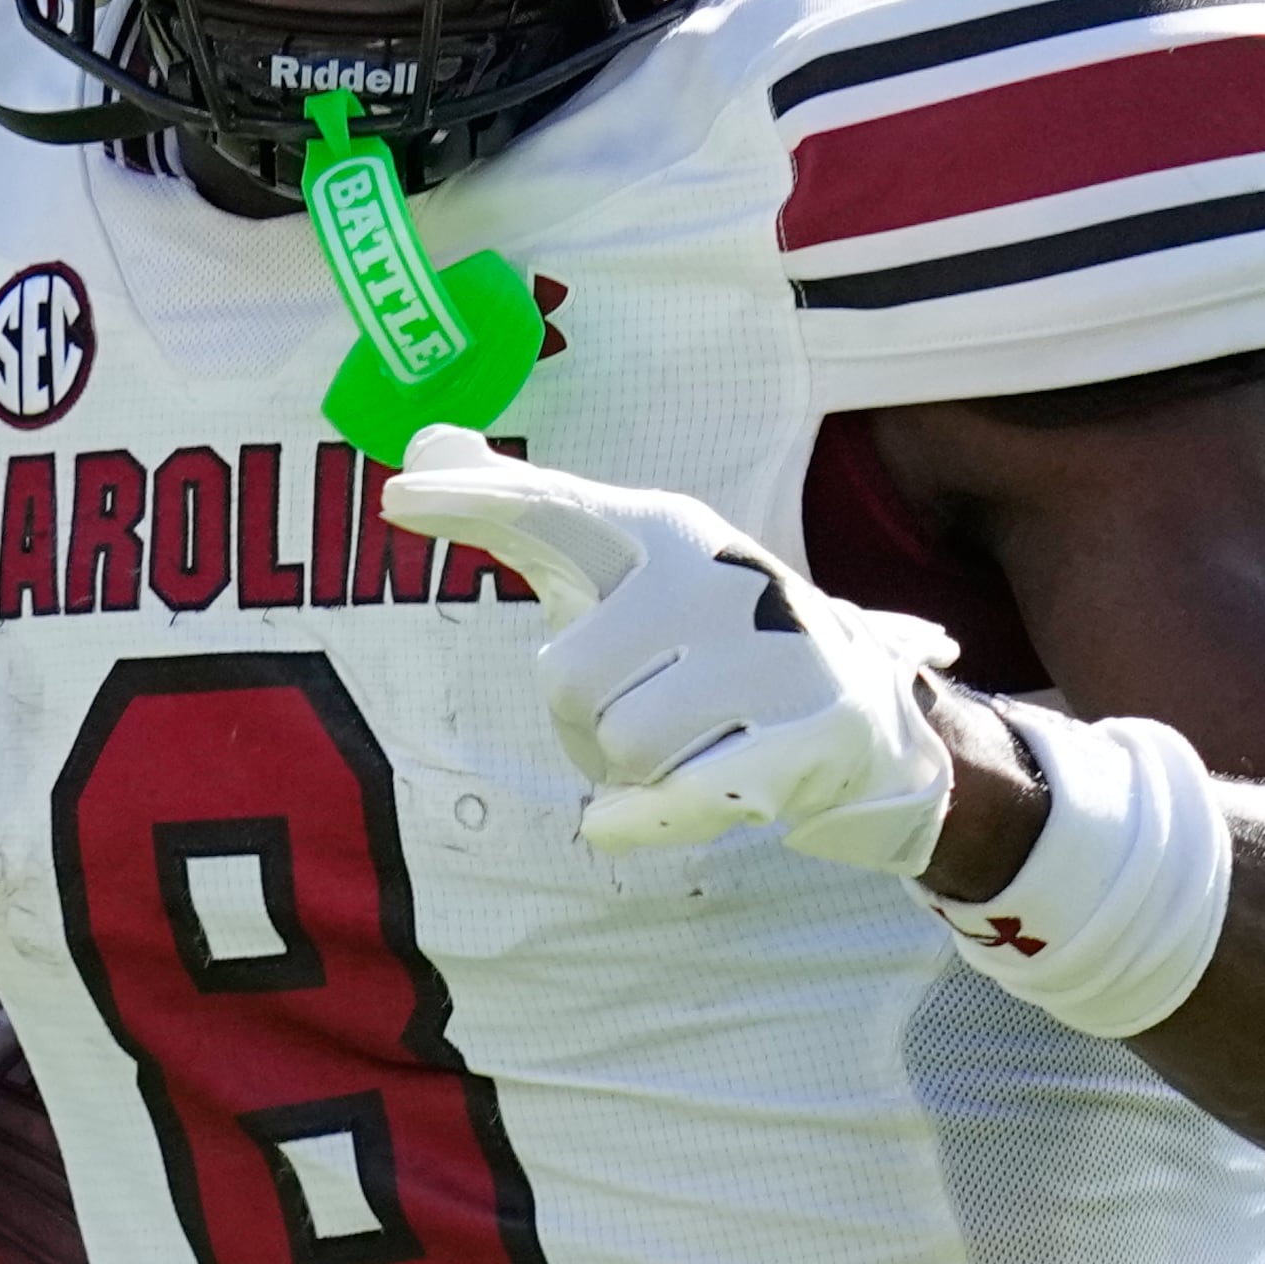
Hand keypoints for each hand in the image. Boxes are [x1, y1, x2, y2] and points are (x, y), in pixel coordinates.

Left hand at [378, 427, 960, 872]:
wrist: (867, 716)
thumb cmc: (709, 642)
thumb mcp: (622, 572)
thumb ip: (524, 512)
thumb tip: (424, 443)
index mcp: (666, 530)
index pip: (553, 510)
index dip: (473, 501)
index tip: (397, 496)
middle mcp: (720, 575)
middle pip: (565, 677)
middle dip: (583, 720)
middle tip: (642, 708)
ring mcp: (774, 653)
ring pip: (619, 746)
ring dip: (630, 770)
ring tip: (686, 742)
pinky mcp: (809, 734)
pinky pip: (677, 797)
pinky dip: (638, 820)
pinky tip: (624, 817)